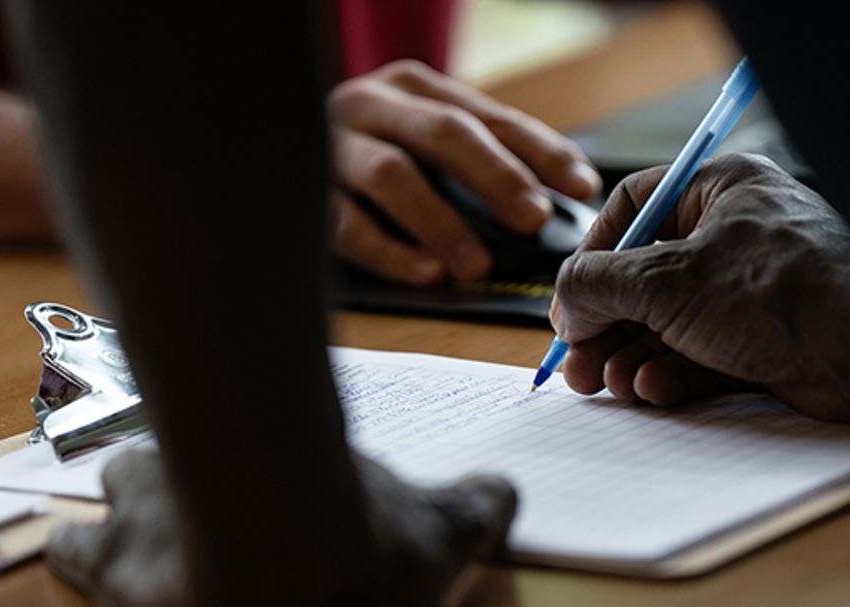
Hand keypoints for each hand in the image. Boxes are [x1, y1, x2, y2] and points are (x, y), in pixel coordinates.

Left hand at [47, 446, 516, 606]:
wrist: (290, 565)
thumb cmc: (365, 542)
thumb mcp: (451, 528)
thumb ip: (479, 507)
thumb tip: (503, 492)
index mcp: (292, 473)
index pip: (283, 437)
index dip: (271, 448)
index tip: (272, 456)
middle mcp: (227, 473)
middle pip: (210, 442)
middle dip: (191, 460)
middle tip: (195, 481)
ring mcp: (159, 511)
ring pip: (128, 479)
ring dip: (137, 497)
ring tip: (141, 518)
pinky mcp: (114, 566)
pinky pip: (77, 554)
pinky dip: (81, 555)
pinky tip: (81, 556)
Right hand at [329, 60, 600, 285]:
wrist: (268, 158)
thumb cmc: (369, 162)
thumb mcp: (422, 144)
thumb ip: (477, 165)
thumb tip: (557, 208)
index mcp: (413, 88)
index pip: (488, 115)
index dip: (540, 151)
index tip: (580, 188)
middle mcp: (370, 105)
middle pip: (444, 133)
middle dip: (496, 177)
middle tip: (533, 220)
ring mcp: (332, 147)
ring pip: (392, 175)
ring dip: (442, 222)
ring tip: (478, 265)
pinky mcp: (304, 195)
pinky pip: (348, 226)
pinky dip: (393, 253)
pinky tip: (428, 275)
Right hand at [550, 155, 849, 421]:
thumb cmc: (789, 291)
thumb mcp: (669, 281)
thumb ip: (601, 285)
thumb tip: (567, 301)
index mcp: (718, 194)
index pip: (631, 212)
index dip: (592, 258)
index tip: (570, 301)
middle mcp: (733, 240)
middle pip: (642, 281)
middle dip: (606, 326)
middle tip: (578, 363)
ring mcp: (748, 297)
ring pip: (667, 328)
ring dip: (632, 357)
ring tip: (614, 383)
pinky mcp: (761, 347)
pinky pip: (697, 361)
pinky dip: (669, 377)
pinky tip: (654, 390)